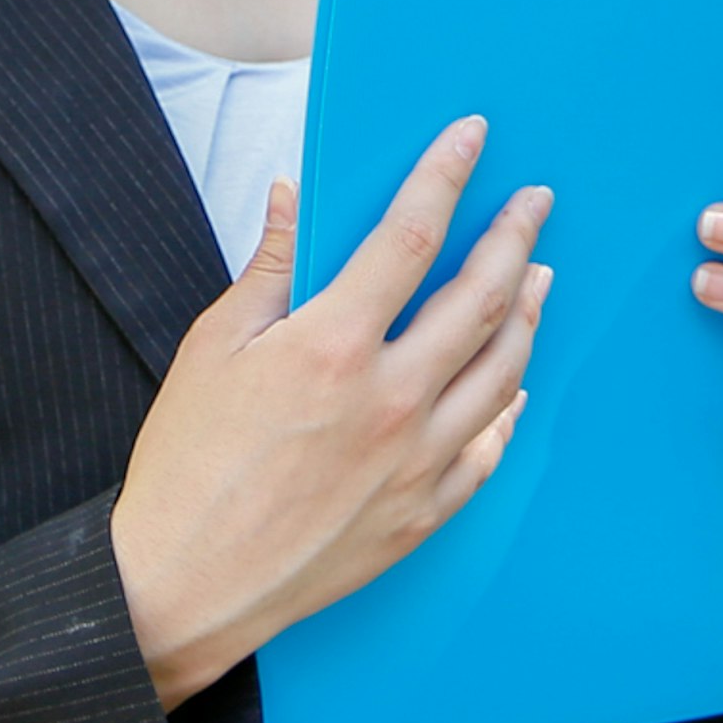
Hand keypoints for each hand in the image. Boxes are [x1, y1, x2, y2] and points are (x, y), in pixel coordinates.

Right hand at [111, 117, 548, 708]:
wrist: (183, 584)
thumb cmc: (188, 465)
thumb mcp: (214, 347)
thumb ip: (270, 268)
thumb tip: (296, 197)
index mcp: (333, 345)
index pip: (412, 235)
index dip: (447, 175)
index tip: (472, 138)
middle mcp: (391, 400)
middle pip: (480, 297)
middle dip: (513, 236)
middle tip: (535, 203)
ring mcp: (416, 461)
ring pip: (501, 369)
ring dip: (527, 312)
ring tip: (539, 276)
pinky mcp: (422, 512)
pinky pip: (488, 448)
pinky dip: (507, 406)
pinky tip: (513, 383)